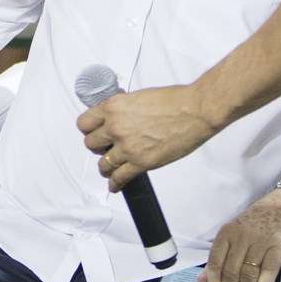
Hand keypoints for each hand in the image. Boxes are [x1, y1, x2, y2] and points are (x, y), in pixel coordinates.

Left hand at [78, 82, 219, 191]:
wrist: (195, 111)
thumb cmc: (175, 101)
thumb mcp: (139, 96)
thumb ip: (124, 108)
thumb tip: (118, 114)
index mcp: (114, 107)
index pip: (85, 122)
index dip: (89, 128)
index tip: (92, 132)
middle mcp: (116, 127)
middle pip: (90, 144)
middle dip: (97, 146)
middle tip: (103, 148)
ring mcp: (128, 147)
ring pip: (103, 164)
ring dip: (106, 167)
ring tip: (109, 168)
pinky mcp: (141, 162)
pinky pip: (119, 178)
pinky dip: (115, 183)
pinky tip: (115, 184)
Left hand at [201, 190, 280, 281]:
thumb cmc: (256, 224)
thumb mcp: (233, 235)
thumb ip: (219, 258)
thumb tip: (202, 281)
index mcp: (227, 233)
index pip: (216, 262)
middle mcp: (242, 236)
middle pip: (231, 270)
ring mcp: (261, 241)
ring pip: (249, 272)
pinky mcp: (279, 246)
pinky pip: (269, 268)